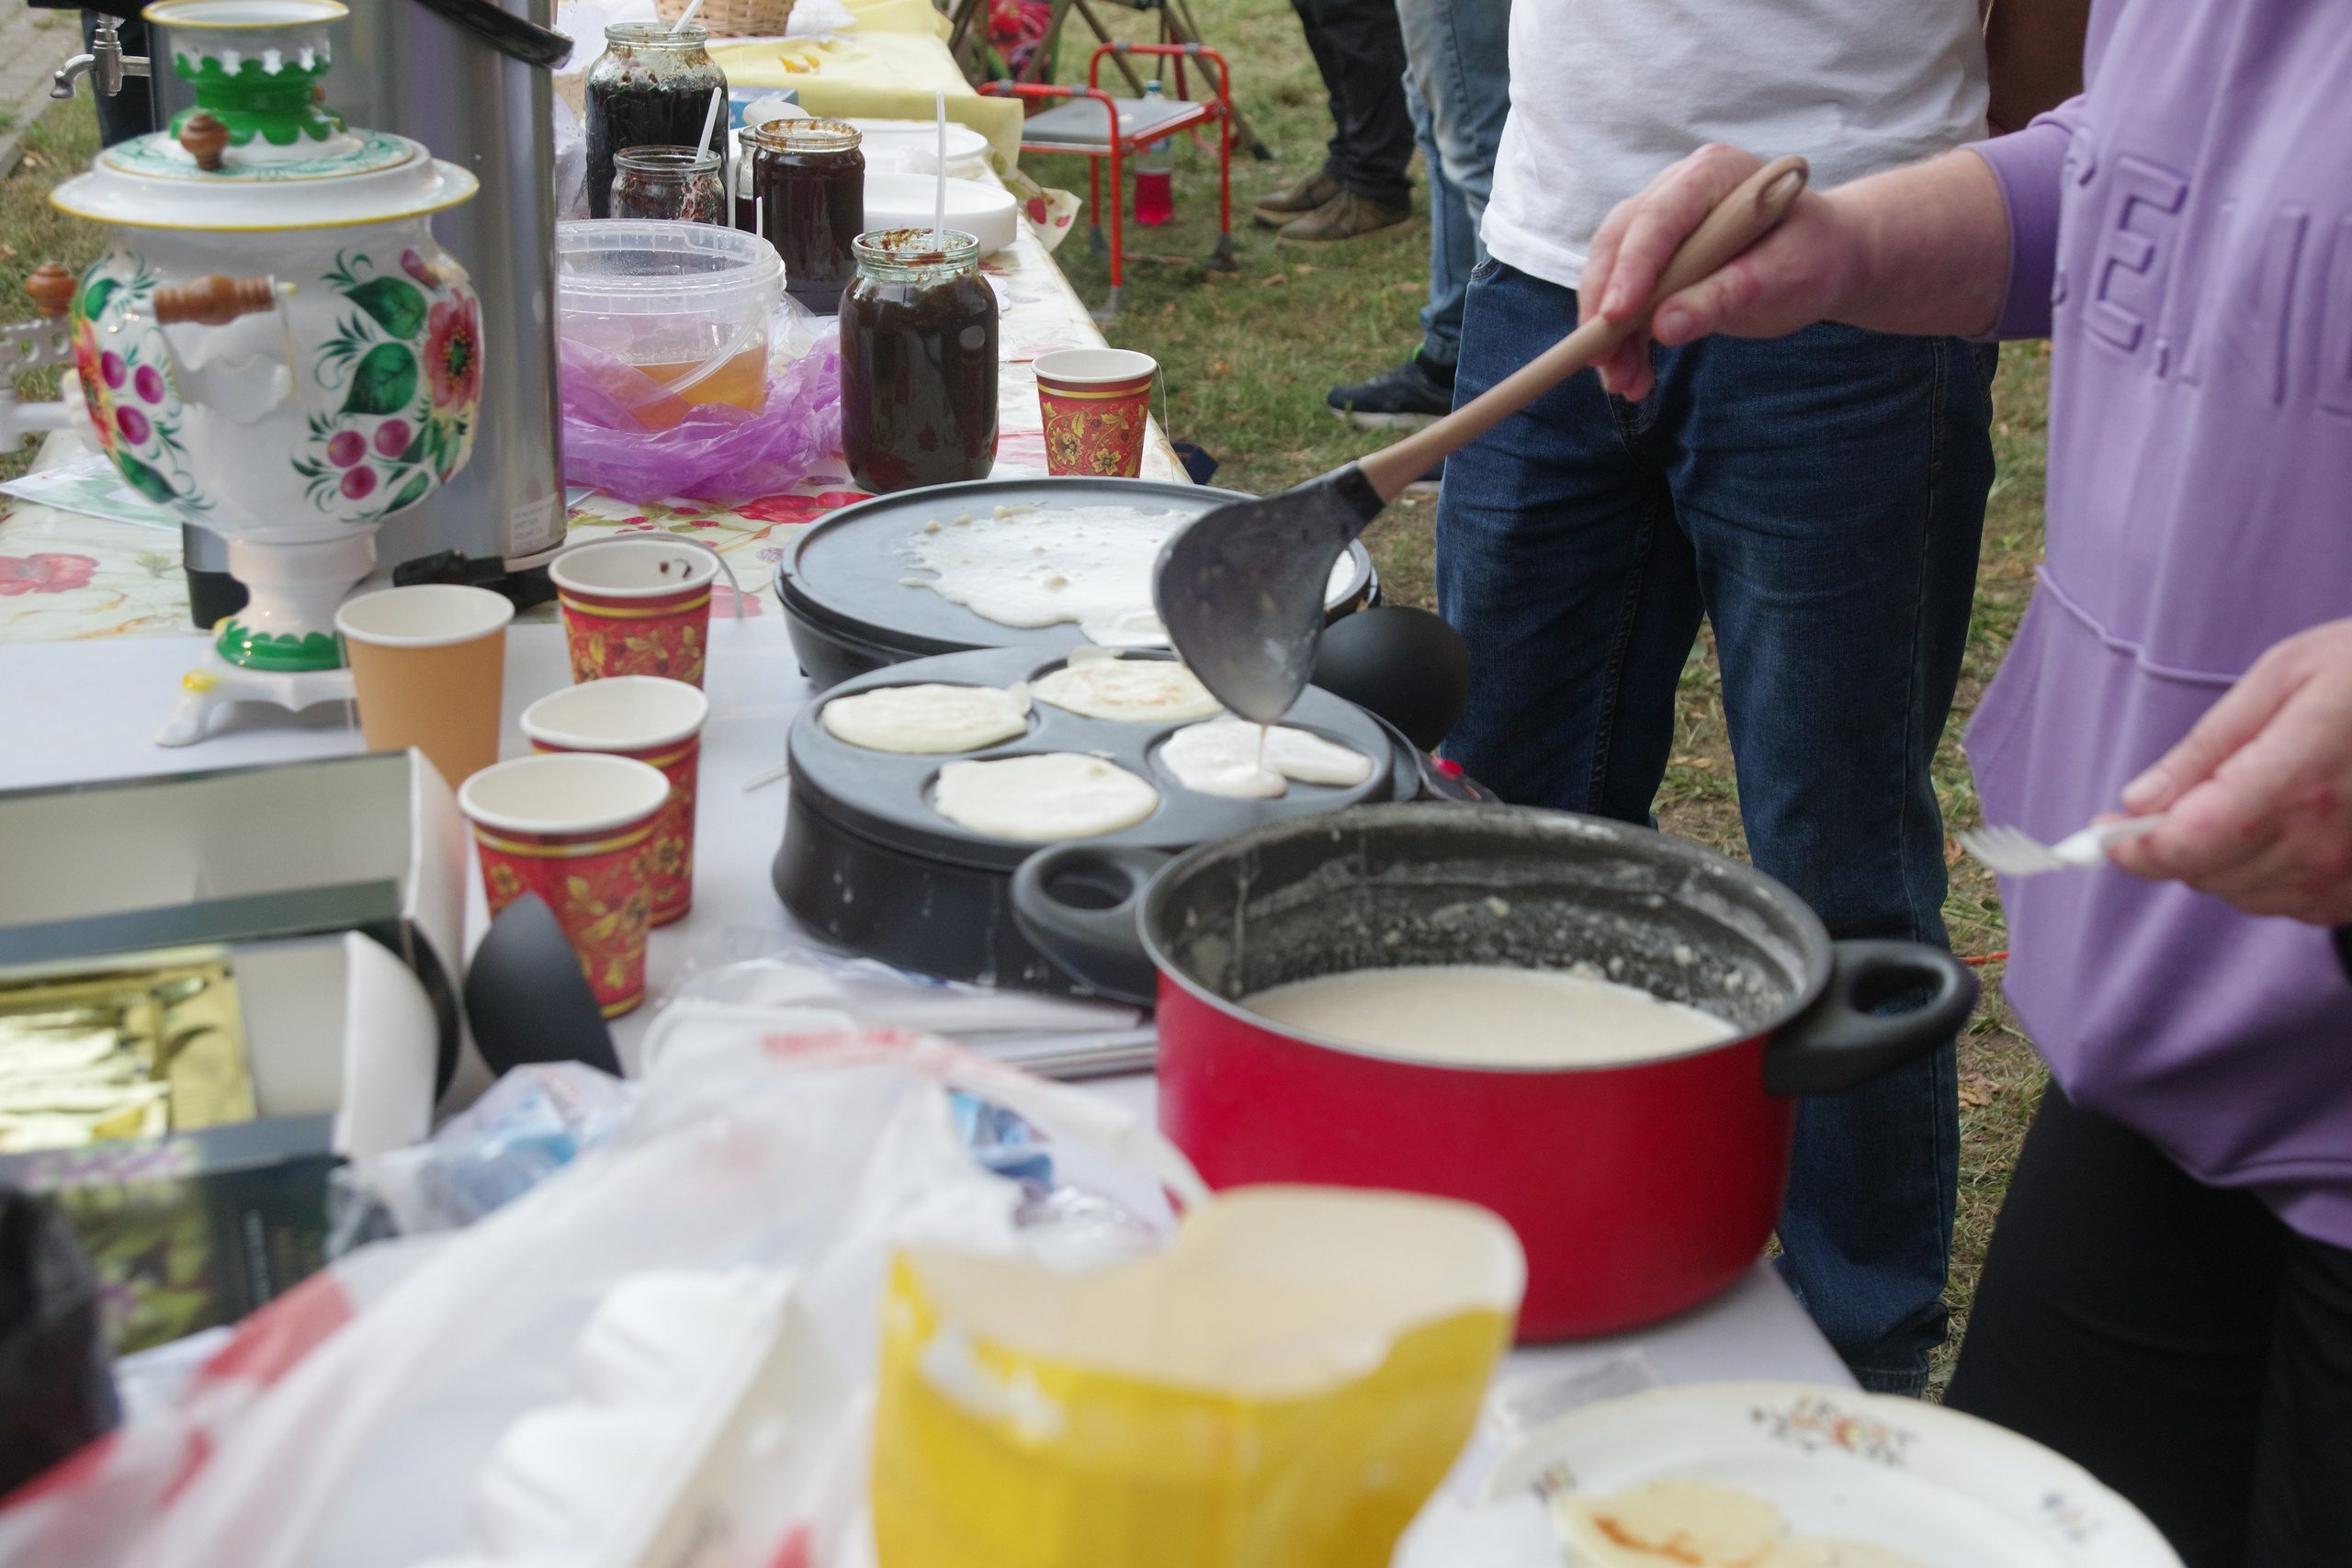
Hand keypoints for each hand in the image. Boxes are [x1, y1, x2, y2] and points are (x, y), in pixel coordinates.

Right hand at [1578, 144, 1862, 399]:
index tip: (1615, 317)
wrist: (1824, 260)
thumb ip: (1726, 295)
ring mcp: (1662, 226)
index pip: (1657, 218)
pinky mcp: (1656, 262)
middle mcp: (1677, 192)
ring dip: (1609, 335)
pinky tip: (1633, 376)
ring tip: (1623, 383)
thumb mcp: (1784, 277)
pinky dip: (1623, 342)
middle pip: (1618, 245)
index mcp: (1713, 175)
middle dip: (1605, 307)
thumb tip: (1663, 326)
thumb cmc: (1814, 256)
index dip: (1632, 267)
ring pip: (1611, 276)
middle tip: (1601, 360)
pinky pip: (1624, 302)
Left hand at [2107, 619, 2351, 923]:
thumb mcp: (2286, 675)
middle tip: (2177, 798)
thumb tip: (2138, 801)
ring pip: (2244, 894)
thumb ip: (2207, 747)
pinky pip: (2293, 903)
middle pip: (2206, 875)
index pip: (2185, 847)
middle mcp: (2322, 843)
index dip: (2133, 849)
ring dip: (2223, 860)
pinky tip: (2288, 827)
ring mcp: (2350, 875)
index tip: (2102, 835)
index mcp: (2293, 783)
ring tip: (2248, 801)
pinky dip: (2271, 873)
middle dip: (2175, 844)